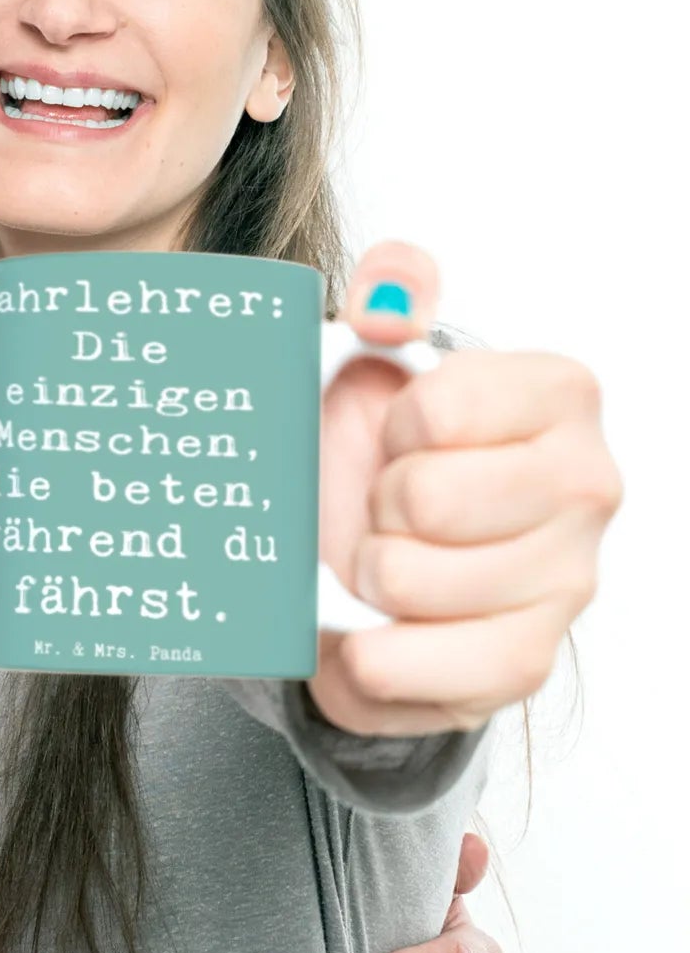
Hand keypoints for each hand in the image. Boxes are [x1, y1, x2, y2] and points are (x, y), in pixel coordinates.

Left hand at [310, 240, 620, 734]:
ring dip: (365, 574)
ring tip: (384, 558)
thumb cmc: (382, 451)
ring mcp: (566, 580)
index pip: (439, 410)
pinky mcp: (525, 662)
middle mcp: (587, 486)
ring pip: (406, 581)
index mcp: (559, 396)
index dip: (392, 426)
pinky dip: (367, 652)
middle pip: (425, 500)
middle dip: (377, 504)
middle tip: (390, 505)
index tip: (403, 434)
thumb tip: (392, 287)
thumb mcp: (374, 356)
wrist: (373, 554)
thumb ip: (390, 296)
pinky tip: (375, 627)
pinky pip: (415, 665)